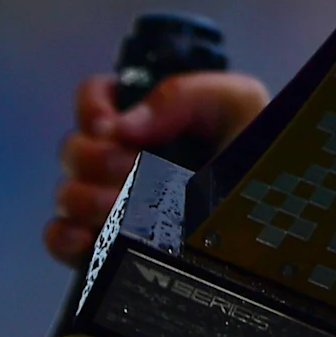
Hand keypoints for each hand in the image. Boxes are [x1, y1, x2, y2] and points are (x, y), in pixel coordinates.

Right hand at [46, 68, 269, 264]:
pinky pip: (60, 238)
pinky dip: (64, 236)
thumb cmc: (257, 150)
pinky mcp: (107, 242)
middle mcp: (124, 156)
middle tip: (133, 167)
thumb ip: (181, 94)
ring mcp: (112, 201)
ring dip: (87, 197)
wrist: (275, 214)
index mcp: (149, 117)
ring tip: (124, 205)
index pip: (94, 98)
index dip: (92, 106)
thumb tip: (121, 125)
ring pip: (66, 193)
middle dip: (95, 157)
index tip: (110, 125)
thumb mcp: (235, 103)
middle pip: (72, 148)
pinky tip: (90, 237)